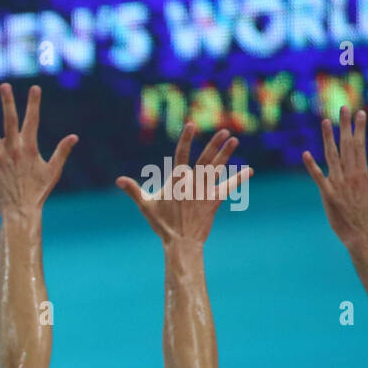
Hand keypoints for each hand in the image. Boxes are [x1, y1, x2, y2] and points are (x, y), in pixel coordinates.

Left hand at [0, 83, 76, 216]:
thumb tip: (74, 136)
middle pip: (10, 121)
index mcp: (29, 148)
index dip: (33, 104)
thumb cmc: (37, 192)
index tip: (35, 88)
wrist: (21, 211)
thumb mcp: (53, 171)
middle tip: (4, 85)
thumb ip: (62, 152)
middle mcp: (13, 149)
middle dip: (8, 102)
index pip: (32, 120)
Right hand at [116, 123, 250, 246]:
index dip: (185, 139)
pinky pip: (228, 187)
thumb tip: (118, 180)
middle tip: (224, 131)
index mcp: (176, 181)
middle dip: (214, 144)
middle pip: (205, 159)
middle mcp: (192, 183)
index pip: (181, 155)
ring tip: (234, 140)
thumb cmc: (162, 223)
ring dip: (226, 154)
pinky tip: (249, 170)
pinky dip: (239, 179)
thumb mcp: (145, 205)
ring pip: (217, 169)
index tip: (190, 125)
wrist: (180, 242)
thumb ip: (133, 190)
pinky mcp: (214, 201)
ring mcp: (204, 191)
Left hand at [303, 108, 367, 249]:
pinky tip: (306, 153)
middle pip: (347, 145)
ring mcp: (338, 183)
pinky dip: (311, 165)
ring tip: (326, 121)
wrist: (360, 232)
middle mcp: (351, 174)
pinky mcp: (327, 194)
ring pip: (332, 156)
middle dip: (346, 126)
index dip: (359, 128)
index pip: (360, 145)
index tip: (359, 113)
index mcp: (363, 172)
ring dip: (329, 138)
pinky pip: (318, 177)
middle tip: (344, 108)